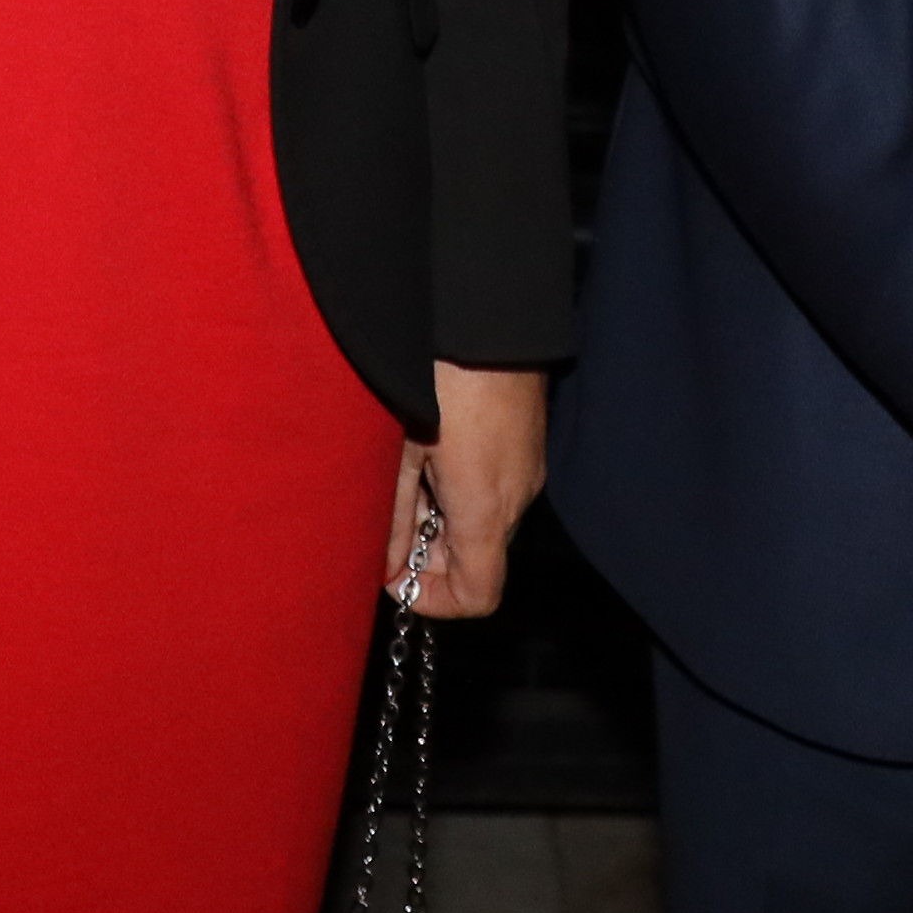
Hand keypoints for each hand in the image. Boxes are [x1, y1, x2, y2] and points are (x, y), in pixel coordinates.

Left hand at [400, 365, 546, 615]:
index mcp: (485, 507)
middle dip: (428, 551)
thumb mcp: (398, 448)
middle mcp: (517, 496)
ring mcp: (527, 468)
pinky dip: (459, 489)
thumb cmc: (440, 374)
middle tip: (384, 515)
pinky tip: (427, 447)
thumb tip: (385, 565)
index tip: (393, 576)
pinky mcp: (528, 442)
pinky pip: (496, 489)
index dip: (432, 600)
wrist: (489, 312)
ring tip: (401, 469)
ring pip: (483, 521)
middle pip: (477, 558)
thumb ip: (391, 516)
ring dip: (441, 516)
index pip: (478, 596)